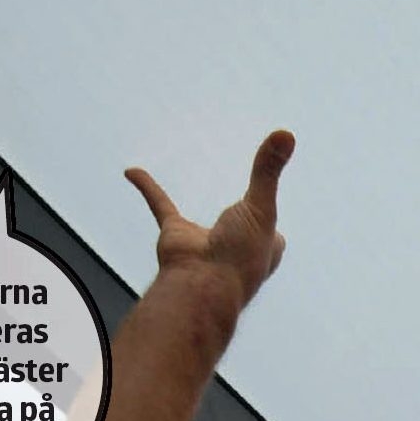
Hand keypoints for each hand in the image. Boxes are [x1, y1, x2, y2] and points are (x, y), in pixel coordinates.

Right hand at [125, 130, 294, 308]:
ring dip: (193, 223)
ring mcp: (204, 242)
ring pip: (196, 221)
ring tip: (199, 225)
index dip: (272, 227)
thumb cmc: (240, 256)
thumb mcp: (262, 206)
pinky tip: (132, 172)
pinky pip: (160, 205)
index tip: (271, 214)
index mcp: (262, 248)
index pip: (272, 234)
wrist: (203, 286)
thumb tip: (287, 134)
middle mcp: (234, 248)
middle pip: (237, 230)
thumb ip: (268, 170)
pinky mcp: (175, 235)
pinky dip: (147, 187)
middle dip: (239, 228)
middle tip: (241, 218)